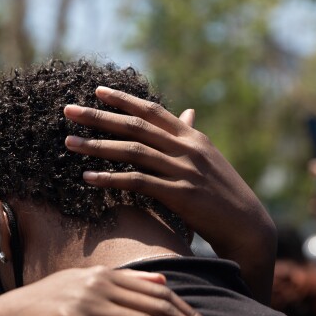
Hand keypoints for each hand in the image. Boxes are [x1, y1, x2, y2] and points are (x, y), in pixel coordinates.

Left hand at [62, 86, 275, 303]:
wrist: (247, 225)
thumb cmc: (224, 194)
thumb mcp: (209, 158)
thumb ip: (192, 135)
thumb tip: (187, 112)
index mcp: (192, 136)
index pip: (152, 110)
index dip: (123, 99)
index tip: (96, 91)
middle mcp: (187, 148)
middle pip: (134, 126)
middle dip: (98, 117)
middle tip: (68, 111)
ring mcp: (183, 170)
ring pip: (132, 151)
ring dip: (97, 146)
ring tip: (69, 143)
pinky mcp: (179, 195)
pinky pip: (137, 182)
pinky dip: (110, 178)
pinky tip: (88, 177)